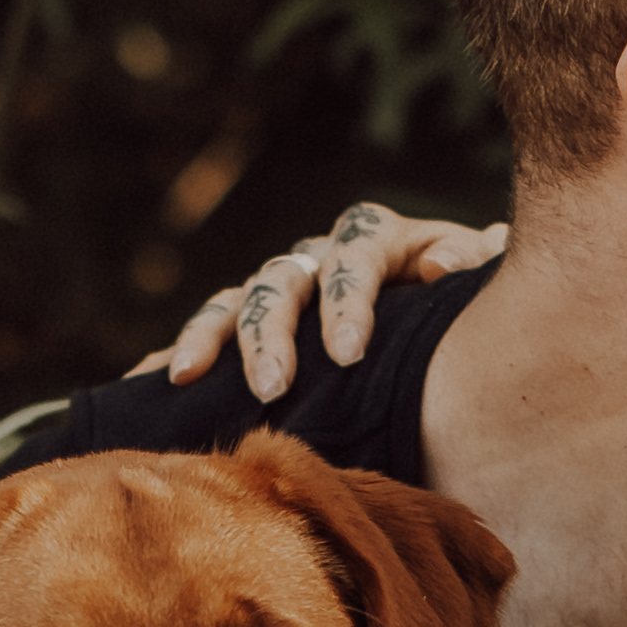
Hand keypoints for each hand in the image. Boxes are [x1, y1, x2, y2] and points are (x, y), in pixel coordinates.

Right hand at [138, 205, 508, 397]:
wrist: (442, 313)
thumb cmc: (462, 304)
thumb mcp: (479, 281)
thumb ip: (474, 263)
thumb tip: (447, 264)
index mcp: (375, 240)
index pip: (353, 258)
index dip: (348, 302)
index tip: (349, 353)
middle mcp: (318, 257)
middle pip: (281, 282)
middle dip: (271, 334)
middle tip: (272, 386)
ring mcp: (280, 289)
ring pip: (234, 302)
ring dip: (210, 339)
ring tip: (187, 378)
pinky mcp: (251, 324)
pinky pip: (207, 332)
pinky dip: (177, 354)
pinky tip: (147, 381)